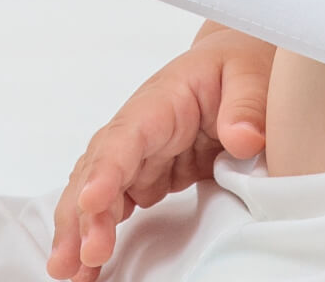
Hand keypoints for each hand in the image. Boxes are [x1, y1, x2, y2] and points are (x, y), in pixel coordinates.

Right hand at [46, 25, 274, 281]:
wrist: (236, 64)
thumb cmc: (238, 63)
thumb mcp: (252, 74)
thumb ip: (247, 105)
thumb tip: (244, 138)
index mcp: (162, 100)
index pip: (126, 135)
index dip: (107, 168)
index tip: (92, 201)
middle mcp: (139, 129)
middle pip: (99, 169)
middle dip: (83, 214)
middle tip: (79, 258)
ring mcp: (139, 155)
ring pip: (97, 192)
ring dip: (80, 231)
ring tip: (72, 273)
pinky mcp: (147, 177)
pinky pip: (115, 206)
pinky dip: (98, 234)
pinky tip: (88, 266)